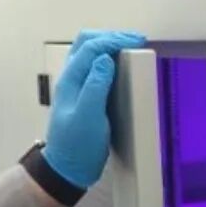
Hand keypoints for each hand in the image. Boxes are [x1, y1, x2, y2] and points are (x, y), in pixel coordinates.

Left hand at [42, 30, 145, 188]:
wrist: (67, 169)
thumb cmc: (77, 146)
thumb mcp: (88, 117)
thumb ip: (96, 86)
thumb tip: (105, 59)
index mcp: (70, 80)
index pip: (90, 47)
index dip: (114, 39)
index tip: (138, 40)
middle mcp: (71, 79)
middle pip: (86, 43)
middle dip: (111, 36)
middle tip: (136, 39)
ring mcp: (75, 86)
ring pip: (89, 53)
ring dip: (108, 45)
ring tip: (130, 47)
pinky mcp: (83, 95)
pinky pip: (93, 67)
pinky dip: (108, 59)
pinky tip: (121, 65)